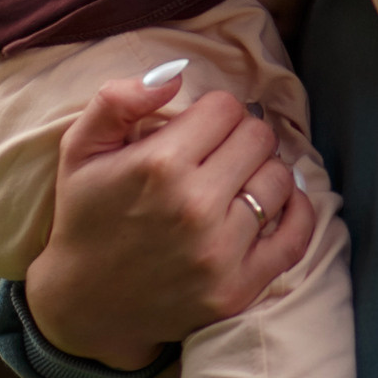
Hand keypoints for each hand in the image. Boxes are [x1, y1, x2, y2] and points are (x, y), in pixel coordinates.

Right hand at [22, 67, 315, 368]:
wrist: (86, 306)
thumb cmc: (86, 218)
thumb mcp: (80, 149)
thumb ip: (117, 99)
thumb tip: (175, 71)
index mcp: (158, 165)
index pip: (226, 107)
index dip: (213, 113)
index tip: (199, 130)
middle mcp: (194, 206)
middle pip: (258, 137)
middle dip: (240, 138)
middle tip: (218, 155)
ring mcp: (220, 251)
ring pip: (280, 178)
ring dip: (262, 173)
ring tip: (235, 182)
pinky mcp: (239, 287)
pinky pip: (297, 235)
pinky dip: (298, 211)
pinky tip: (277, 203)